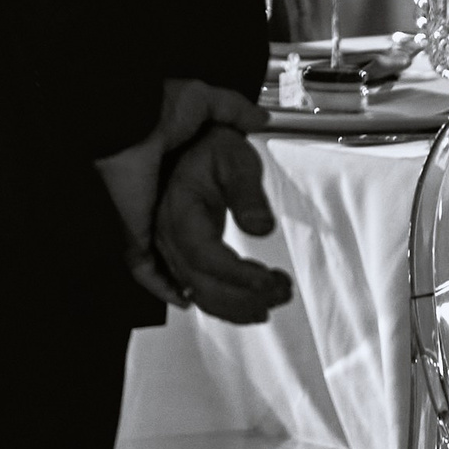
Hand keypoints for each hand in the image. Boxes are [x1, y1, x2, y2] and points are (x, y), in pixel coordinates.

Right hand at [152, 83, 294, 325]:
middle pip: (200, 284)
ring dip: (235, 307)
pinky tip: (235, 309)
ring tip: (270, 301)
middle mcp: (166, 233)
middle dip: (245, 298)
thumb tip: (262, 228)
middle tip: (282, 291)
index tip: (272, 281)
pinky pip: (189, 288)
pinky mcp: (174, 251)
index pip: (205, 256)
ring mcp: (166, 245)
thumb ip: (248, 192)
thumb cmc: (210, 146)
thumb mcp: (235, 157)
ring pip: (196, 291)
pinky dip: (214, 305)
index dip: (239, 276)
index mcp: (178, 210)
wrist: (187, 140)